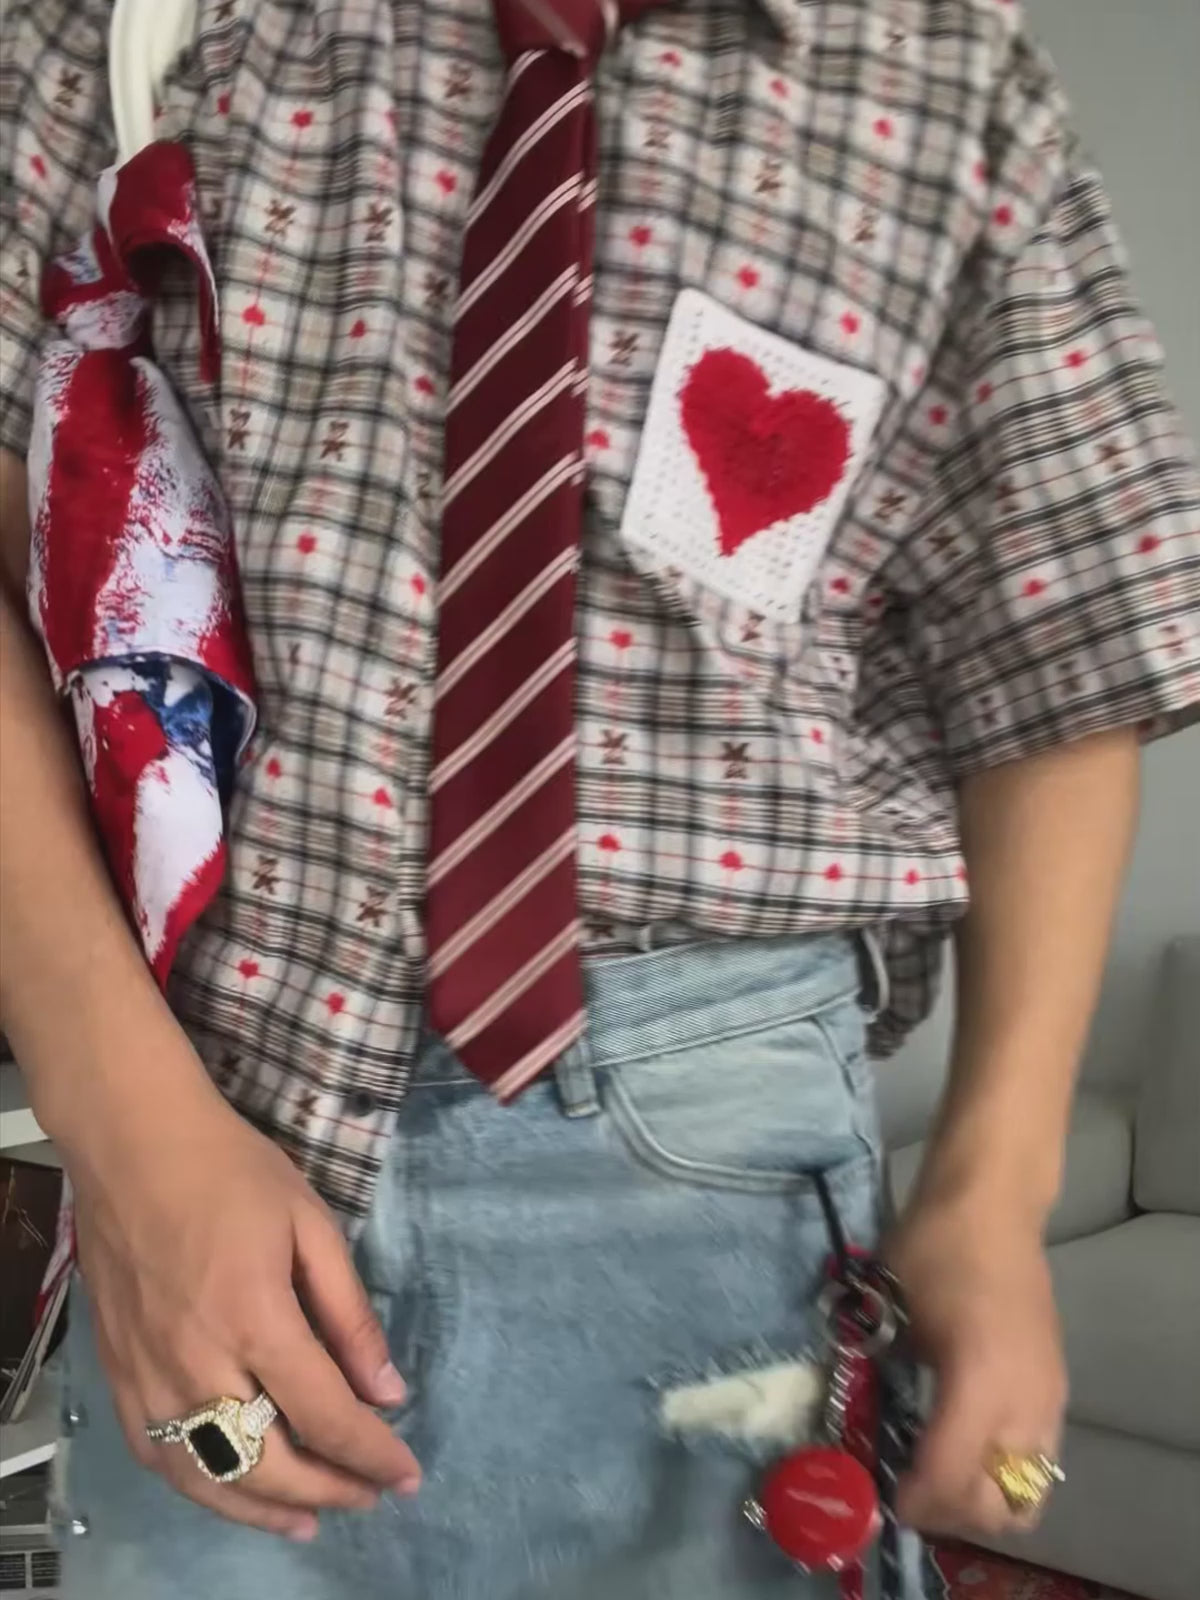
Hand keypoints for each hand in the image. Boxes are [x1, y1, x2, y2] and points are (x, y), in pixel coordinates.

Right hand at [67, 1060, 419, 1540]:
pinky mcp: (118, 1373)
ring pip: (206, 1475)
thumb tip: (387, 1391)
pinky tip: (231, 1487)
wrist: (134, 1144)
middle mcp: (197, 1361)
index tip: (406, 1473)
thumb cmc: (232, 1171)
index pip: (324, 1414)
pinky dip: (199, 1483)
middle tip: (368, 1494)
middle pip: (266, 1462)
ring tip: (309, 1519)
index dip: (371, 1454)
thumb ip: (349, 1315)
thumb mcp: (312, 1226)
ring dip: (262, 1508)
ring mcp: (148, 1374)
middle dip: (328, 1488)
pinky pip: (156, 1454)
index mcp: (255, 1318)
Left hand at [885, 1194, 1067, 1539]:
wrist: (993, 1204)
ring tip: (936, 1473)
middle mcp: (1025, 1405)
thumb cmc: (934, 1247)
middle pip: (998, 1507)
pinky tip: (964, 1444)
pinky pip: (1038, 1463)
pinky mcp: (1056, 1389)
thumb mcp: (890, 1310)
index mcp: (979, 1384)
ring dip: (979, 1499)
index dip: (914, 1500)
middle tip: (909, 1488)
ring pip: (1026, 1493)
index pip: (950, 1478)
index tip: (883, 1493)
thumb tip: (862, 1419)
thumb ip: (882, 1372)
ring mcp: (1049, 1399)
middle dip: (949, 1511)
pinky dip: (1003, 1474)